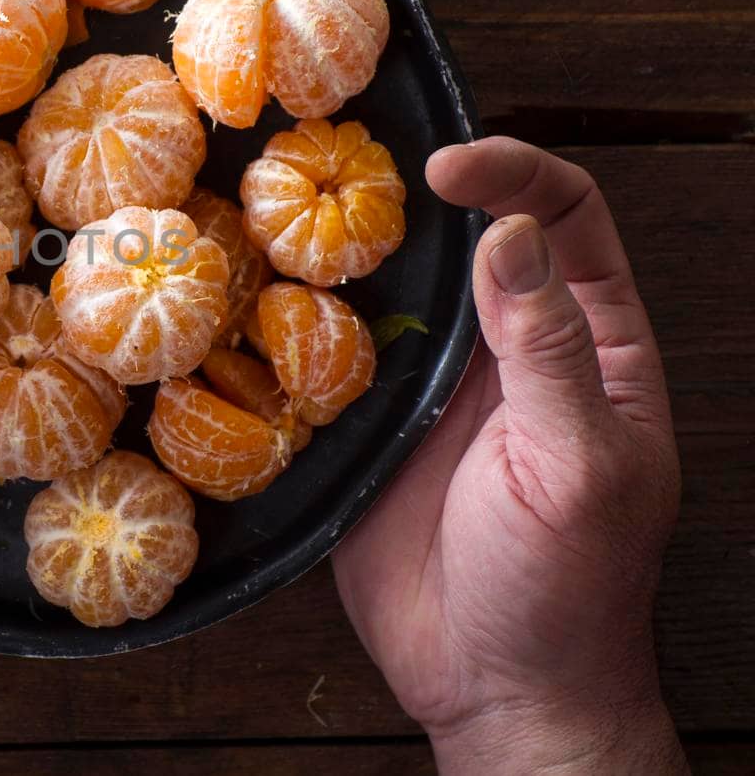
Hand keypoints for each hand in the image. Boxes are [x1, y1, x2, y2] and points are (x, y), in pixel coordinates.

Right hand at [332, 138, 685, 772]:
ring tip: (293, 219)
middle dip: (414, 197)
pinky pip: (334, 354)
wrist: (493, 684)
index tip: (449, 169)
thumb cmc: (569, 585)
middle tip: (344, 170)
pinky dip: (300, 323)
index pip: (563, 217)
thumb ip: (547, 349)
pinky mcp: (368, 424)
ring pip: (393, 288)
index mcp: (587, 341)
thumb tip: (508, 235)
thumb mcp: (577, 462)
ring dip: (351, 253)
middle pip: (468, 235)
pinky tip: (264, 299)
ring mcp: (433, 385)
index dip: (513, 174)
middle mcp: (507, 346)